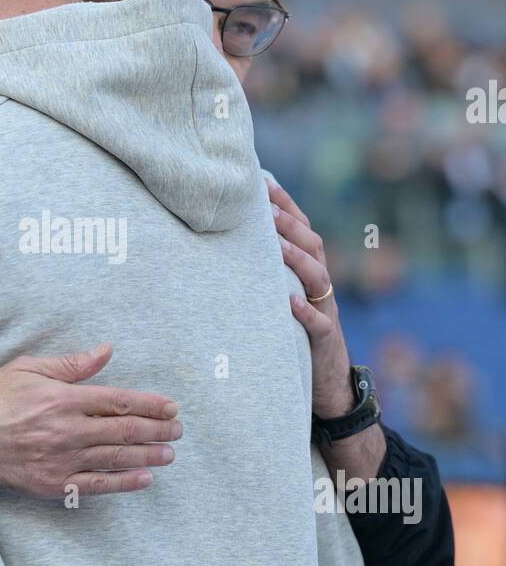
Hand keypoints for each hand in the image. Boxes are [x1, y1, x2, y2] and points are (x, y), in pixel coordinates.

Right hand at [0, 342, 181, 499]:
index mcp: (63, 399)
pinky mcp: (54, 485)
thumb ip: (71, 365)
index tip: (171, 408)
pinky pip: (98, 485)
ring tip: (169, 454)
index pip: (118, 401)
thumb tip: (107, 351)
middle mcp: (68, 430)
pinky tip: (144, 479)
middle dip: (157, 430)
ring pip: (116, 457)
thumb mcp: (27, 369)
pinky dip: (124, 482)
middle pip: (124, 430)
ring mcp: (62, 460)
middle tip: (178, 431)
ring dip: (148, 455)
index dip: (150, 405)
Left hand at [267, 179, 354, 418]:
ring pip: (318, 278)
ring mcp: (326, 311)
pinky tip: (288, 302)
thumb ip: (270, 270)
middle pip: (312, 245)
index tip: (263, 181)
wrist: (329, 383)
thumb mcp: (284, 297)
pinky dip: (305, 311)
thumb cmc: (298, 333)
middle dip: (290, 224)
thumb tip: (236, 239)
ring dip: (297, 259)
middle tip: (264, 208)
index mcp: (311, 272)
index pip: (302, 229)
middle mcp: (321, 286)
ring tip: (276, 244)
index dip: (286, 204)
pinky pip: (318, 323)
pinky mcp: (324, 341)